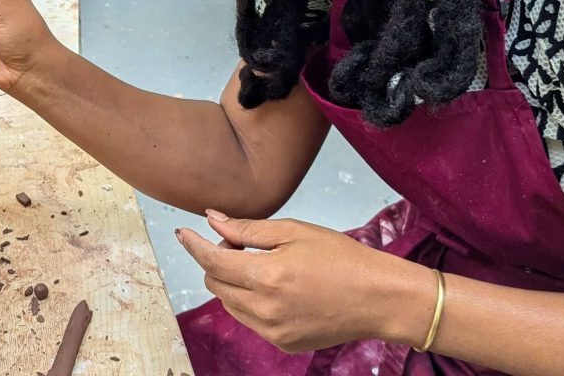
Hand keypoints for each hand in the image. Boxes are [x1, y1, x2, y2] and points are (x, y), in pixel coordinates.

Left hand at [177, 211, 429, 352]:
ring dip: (233, 282)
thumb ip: (248, 228)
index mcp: (267, 277)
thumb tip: (213, 220)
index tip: (183, 232)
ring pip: (229, 304)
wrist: (380, 298)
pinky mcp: (283, 343)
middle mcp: (265, 309)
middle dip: (218, 260)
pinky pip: (250, 320)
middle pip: (216, 284)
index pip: (212, 262)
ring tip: (261, 264)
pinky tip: (275, 287)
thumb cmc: (343, 259)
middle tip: (242, 243)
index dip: (193, 245)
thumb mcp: (295, 231)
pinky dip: (250, 301)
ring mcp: (273, 331)